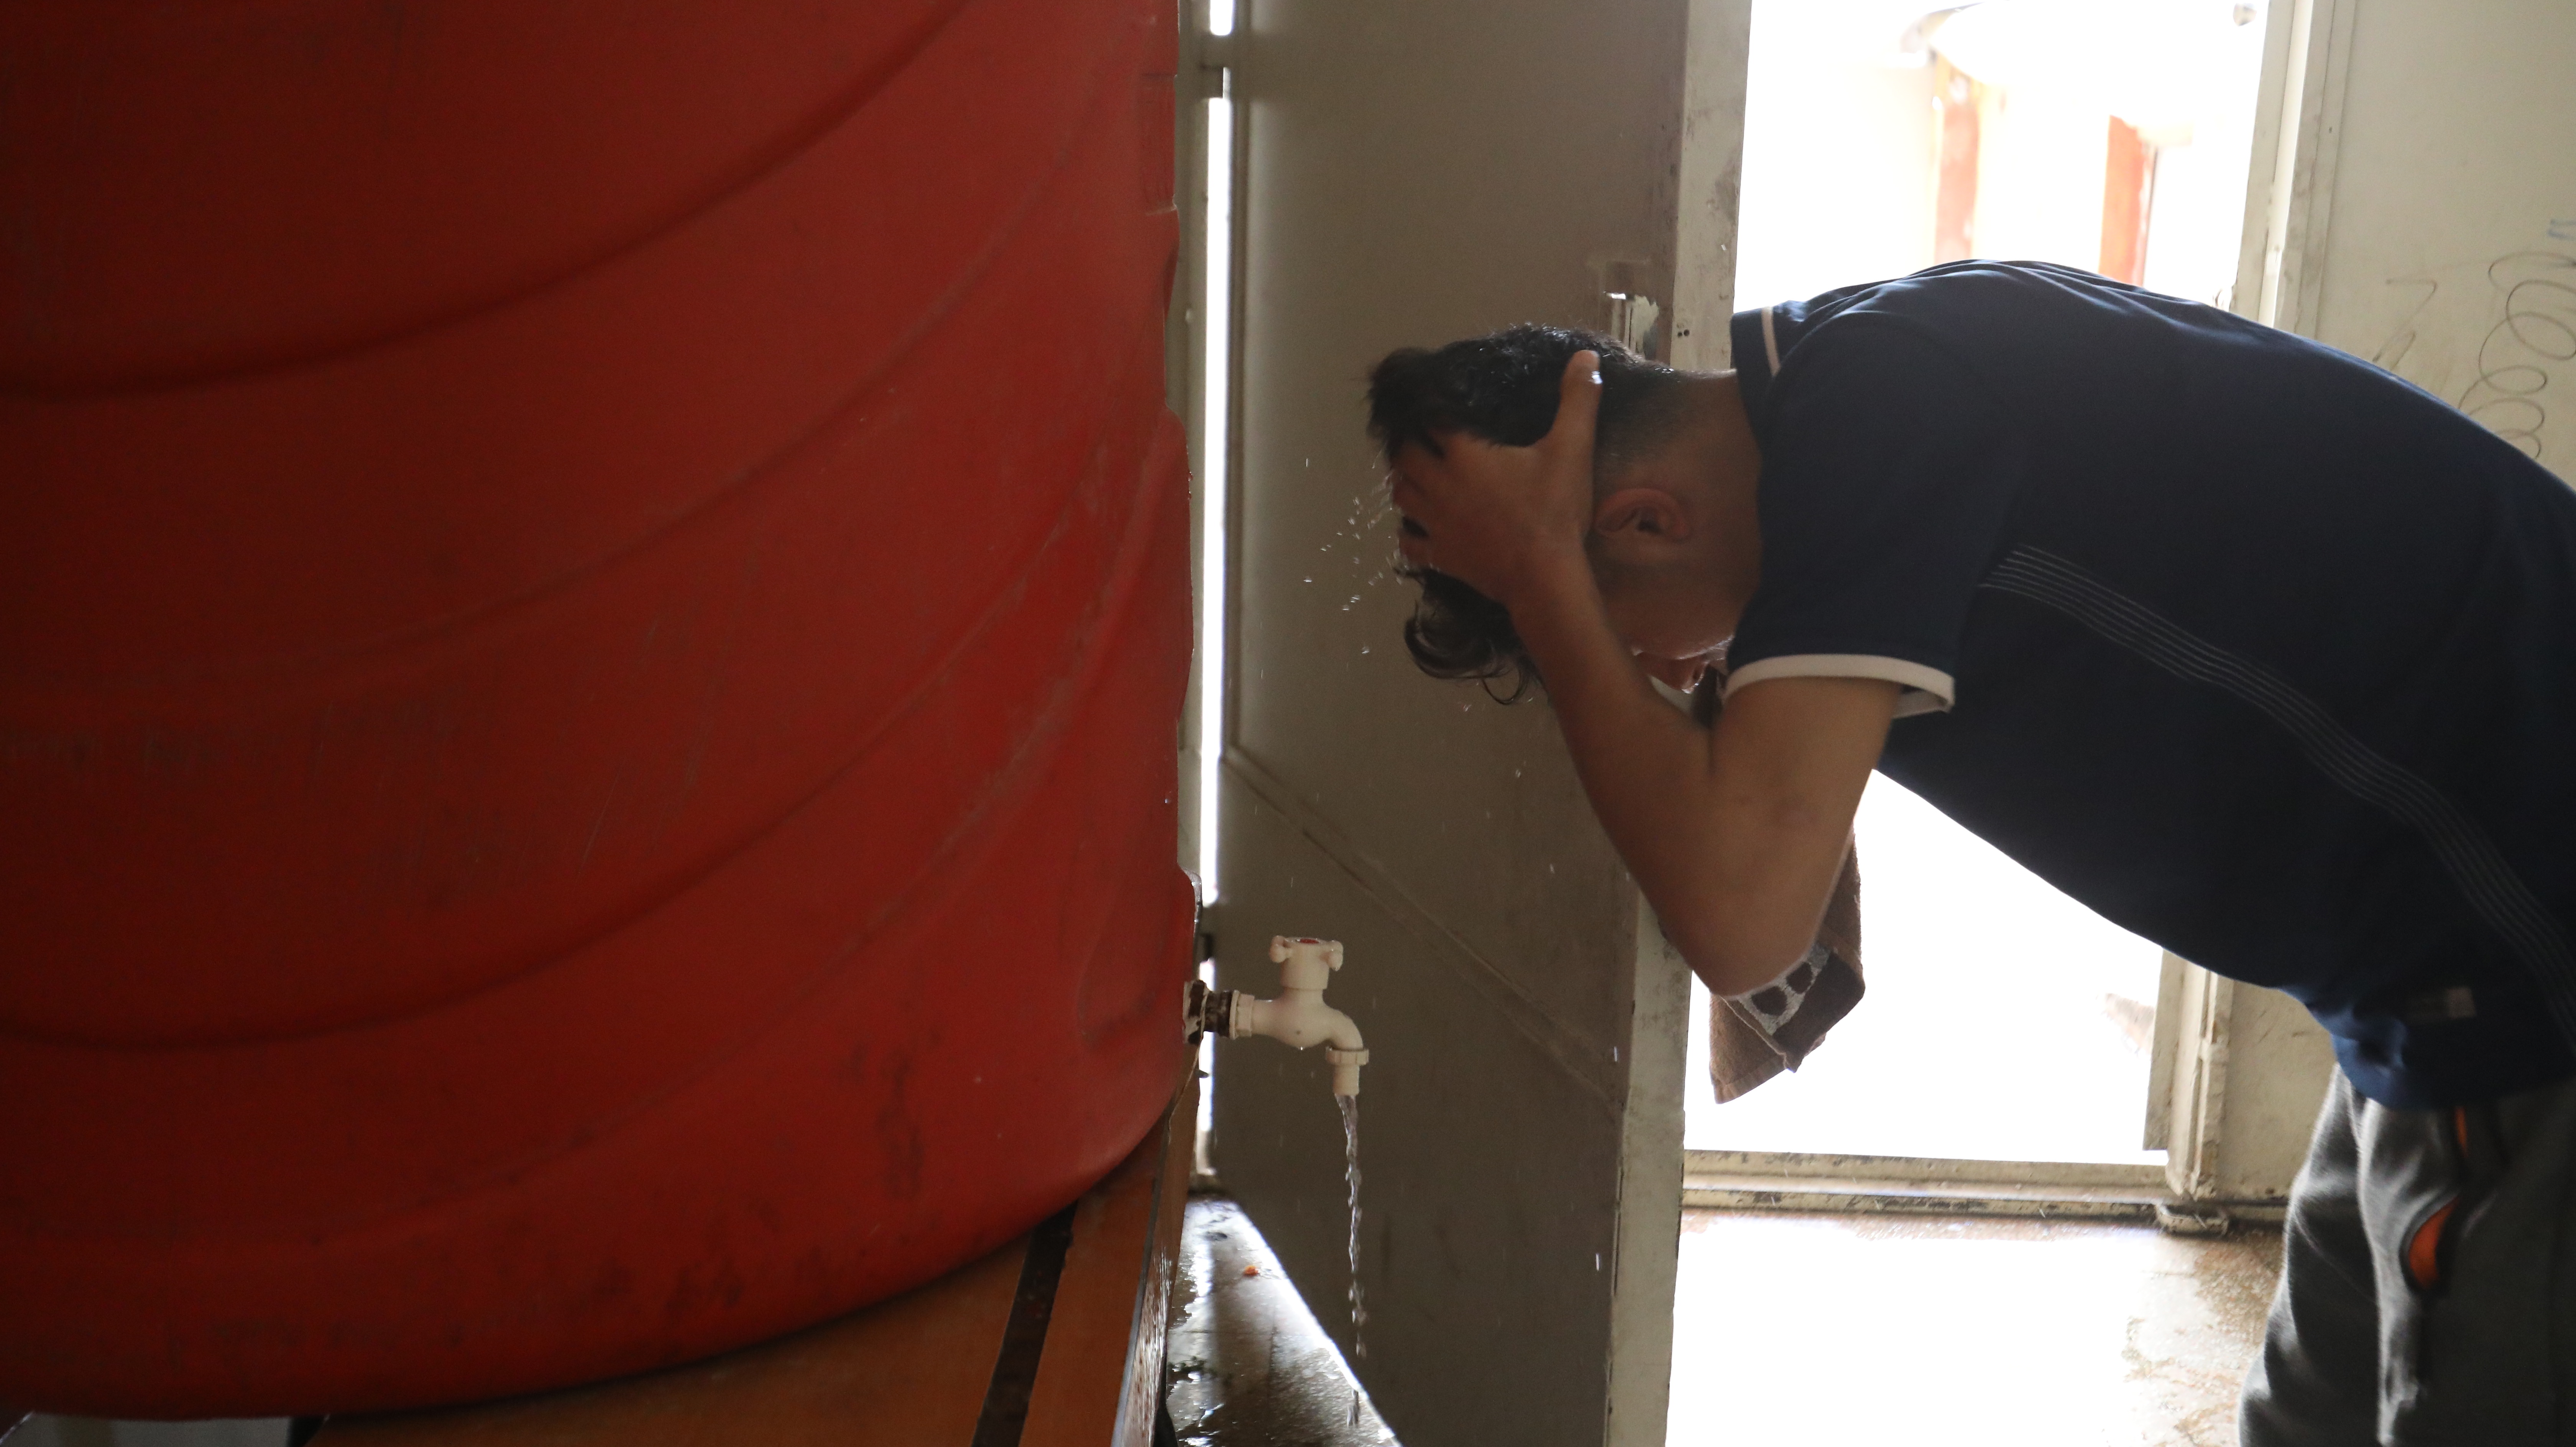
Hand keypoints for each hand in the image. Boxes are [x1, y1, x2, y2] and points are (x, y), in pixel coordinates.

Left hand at [1390, 351, 1601, 611]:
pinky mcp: (1439, 555)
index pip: (1433, 421)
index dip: (1433, 411)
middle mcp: (1440, 485)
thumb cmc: (1555, 511)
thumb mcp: (1572, 449)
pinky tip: (1421, 528)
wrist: (1545, 577)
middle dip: (1411, 444)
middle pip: (1405, 456)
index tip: (1438, 407)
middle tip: (1425, 440)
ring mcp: (1435, 523)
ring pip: (1401, 495)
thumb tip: (1585, 356)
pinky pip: (1408, 542)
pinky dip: (1410, 533)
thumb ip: (1577, 400)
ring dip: (1407, 483)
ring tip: (1421, 477)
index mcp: (1465, 455)